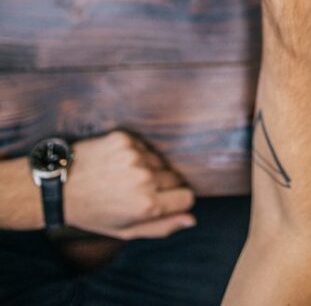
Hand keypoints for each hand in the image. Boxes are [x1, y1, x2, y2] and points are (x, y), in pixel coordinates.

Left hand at [64, 130, 195, 239]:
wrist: (61, 186)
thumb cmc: (95, 213)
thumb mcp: (126, 230)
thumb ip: (162, 227)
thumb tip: (192, 219)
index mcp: (147, 205)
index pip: (187, 196)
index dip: (177, 201)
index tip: (164, 202)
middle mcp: (145, 178)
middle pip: (176, 177)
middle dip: (163, 185)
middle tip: (138, 192)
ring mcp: (135, 156)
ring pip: (161, 161)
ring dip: (150, 168)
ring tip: (125, 177)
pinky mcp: (125, 138)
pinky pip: (145, 146)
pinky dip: (136, 154)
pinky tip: (118, 163)